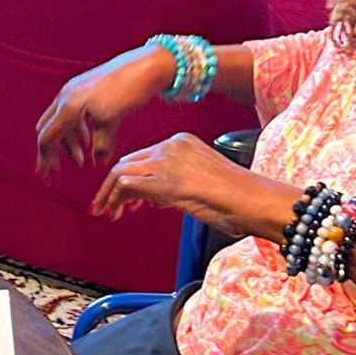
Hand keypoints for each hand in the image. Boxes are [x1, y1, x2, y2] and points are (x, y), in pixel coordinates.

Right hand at [36, 45, 176, 172]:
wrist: (144, 66)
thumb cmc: (128, 90)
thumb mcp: (112, 120)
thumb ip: (101, 144)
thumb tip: (98, 163)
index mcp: (68, 105)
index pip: (47, 137)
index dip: (46, 159)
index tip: (49, 177)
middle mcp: (66, 96)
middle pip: (47, 130)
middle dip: (52, 152)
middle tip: (58, 172)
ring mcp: (73, 91)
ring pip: (60, 123)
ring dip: (68, 144)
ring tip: (82, 160)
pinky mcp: (83, 89)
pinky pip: (70, 114)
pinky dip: (75, 131)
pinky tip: (88, 140)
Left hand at [91, 133, 289, 238]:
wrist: (251, 199)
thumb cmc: (238, 197)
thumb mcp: (201, 183)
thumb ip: (176, 183)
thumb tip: (155, 197)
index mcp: (182, 142)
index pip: (144, 157)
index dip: (129, 178)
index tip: (124, 198)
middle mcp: (171, 146)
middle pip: (128, 162)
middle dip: (112, 186)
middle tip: (105, 206)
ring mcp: (166, 161)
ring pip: (121, 172)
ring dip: (108, 194)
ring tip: (104, 211)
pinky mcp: (163, 180)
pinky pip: (127, 184)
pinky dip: (115, 198)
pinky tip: (116, 212)